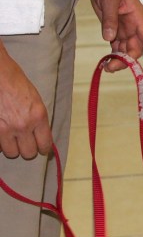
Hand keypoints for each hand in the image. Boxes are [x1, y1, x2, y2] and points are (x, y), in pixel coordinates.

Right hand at [0, 41, 51, 158]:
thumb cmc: (16, 82)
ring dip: (11, 147)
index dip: (43, 148)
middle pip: (28, 153)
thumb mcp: (35, 101)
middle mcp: (23, 125)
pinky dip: (0, 142)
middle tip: (24, 143)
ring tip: (11, 138)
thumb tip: (40, 136)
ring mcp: (4, 128)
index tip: (40, 148)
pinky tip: (2, 134)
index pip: (45, 145)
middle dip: (27, 149)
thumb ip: (38, 120)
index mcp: (38, 117)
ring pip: (11, 153)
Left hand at [89, 0, 142, 71]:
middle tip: (111, 68)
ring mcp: (125, 29)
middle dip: (126, 60)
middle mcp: (133, 26)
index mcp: (137, 18)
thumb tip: (109, 38)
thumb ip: (110, 20)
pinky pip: (116, 45)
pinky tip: (106, 61)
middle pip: (135, 48)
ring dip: (118, 59)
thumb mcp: (110, 1)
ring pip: (125, 49)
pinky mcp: (115, 29)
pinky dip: (113, 54)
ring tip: (107, 68)